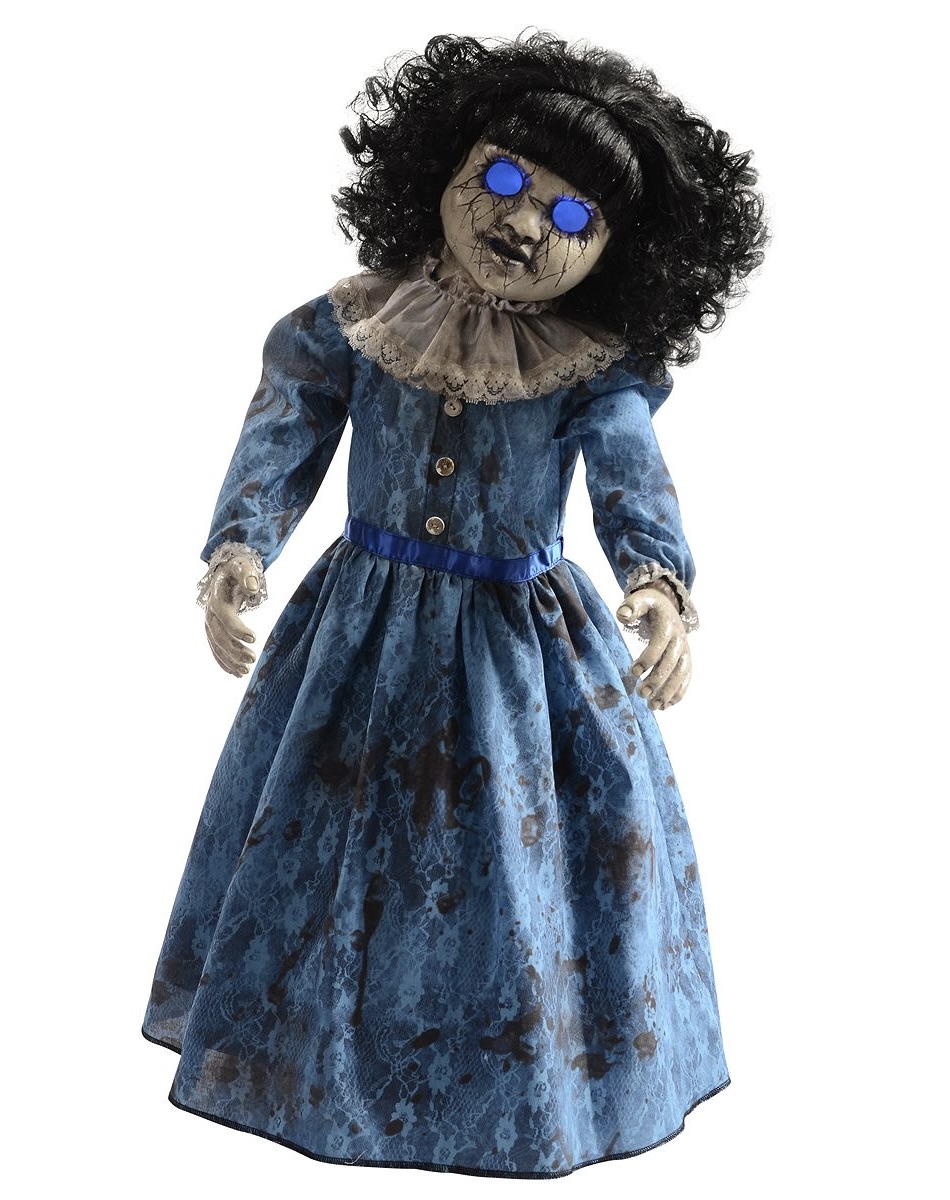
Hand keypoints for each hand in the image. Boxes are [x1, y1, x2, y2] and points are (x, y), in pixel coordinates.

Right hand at [204, 555, 259, 676]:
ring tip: (245, 671)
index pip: (225, 616)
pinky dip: (224, 662)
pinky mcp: (213, 632)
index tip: (254, 637)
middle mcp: (210, 614)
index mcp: (217, 598)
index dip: (237, 628)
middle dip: (234, 649)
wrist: (225, 574)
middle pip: (219, 635)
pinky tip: (236, 672)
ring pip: (216, 646)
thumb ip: (248, 574)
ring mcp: (209, 625)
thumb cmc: (237, 569)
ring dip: (230, 660)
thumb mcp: (243, 566)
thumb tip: (253, 588)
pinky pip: (216, 650)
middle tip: (252, 658)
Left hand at [616, 586, 690, 708]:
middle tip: (641, 693)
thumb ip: (630, 606)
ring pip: (681, 674)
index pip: (659, 645)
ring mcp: (685, 651)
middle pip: (671, 663)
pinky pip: (686, 679)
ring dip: (668, 692)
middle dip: (657, 680)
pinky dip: (678, 694)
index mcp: (668, 625)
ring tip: (652, 706)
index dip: (647, 659)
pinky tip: (665, 706)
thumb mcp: (639, 600)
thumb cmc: (649, 605)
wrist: (667, 605)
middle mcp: (680, 639)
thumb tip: (623, 615)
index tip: (633, 672)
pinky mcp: (686, 660)